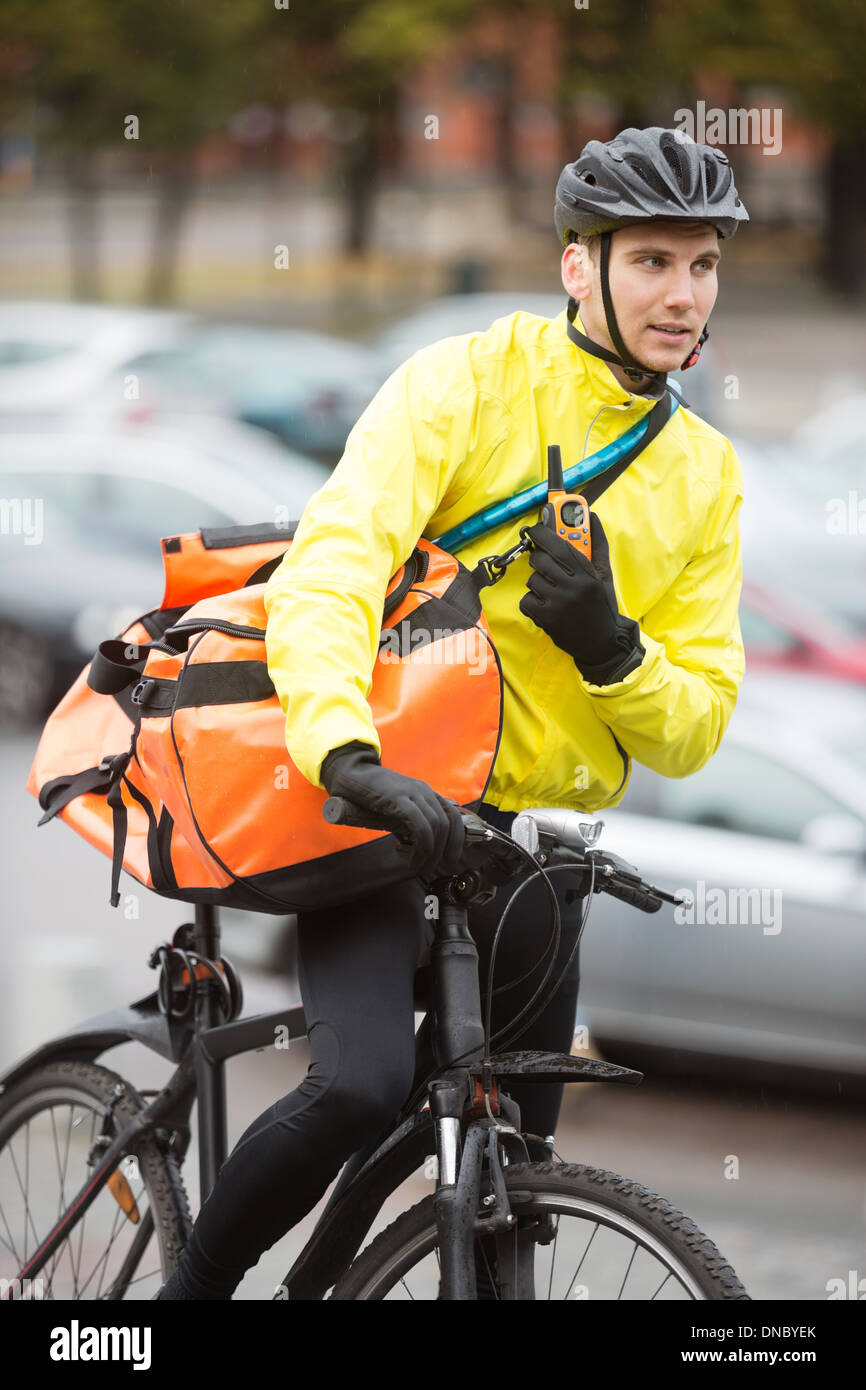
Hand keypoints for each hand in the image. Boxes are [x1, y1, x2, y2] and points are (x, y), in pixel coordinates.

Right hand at [320, 741, 465, 878]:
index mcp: (425, 792)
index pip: (453, 815)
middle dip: (442, 851)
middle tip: (429, 867)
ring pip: (436, 826)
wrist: (349, 772)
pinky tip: (407, 855)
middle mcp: (423, 790)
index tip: (451, 858)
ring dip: (430, 852)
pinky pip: (419, 824)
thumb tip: (416, 844)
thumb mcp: (396, 805)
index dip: (457, 839)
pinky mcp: (398, 797)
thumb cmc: (369, 792)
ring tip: (416, 866)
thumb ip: (408, 820)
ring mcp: (411, 792)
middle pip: (447, 823)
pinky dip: (420, 845)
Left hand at [518, 514, 643, 683]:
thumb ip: (597, 543)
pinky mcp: (546, 620)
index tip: (534, 530)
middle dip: (539, 560)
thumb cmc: (602, 604)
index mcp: (587, 573)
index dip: (541, 533)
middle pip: (538, 560)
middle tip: (547, 566)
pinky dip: (532, 602)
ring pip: (531, 581)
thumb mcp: (604, 574)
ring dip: (538, 584)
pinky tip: (547, 605)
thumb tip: (592, 516)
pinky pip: (526, 600)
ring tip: (553, 591)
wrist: (602, 642)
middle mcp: (572, 587)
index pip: (557, 544)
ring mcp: (557, 604)